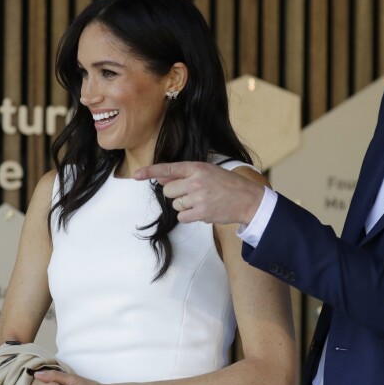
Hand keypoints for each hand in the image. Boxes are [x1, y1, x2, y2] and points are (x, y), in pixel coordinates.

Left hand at [134, 161, 264, 224]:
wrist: (248, 200)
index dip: (150, 171)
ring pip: (176, 205)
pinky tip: (203, 211)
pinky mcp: (201, 212)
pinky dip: (190, 216)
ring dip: (184, 206)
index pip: (168, 168)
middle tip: (192, 194)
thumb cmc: (227, 185)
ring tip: (202, 202)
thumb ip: (183, 175)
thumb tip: (160, 178)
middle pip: (168, 190)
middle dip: (176, 194)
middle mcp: (196, 181)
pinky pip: (182, 217)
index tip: (136, 174)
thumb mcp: (207, 172)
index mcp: (197, 167)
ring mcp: (198, 197)